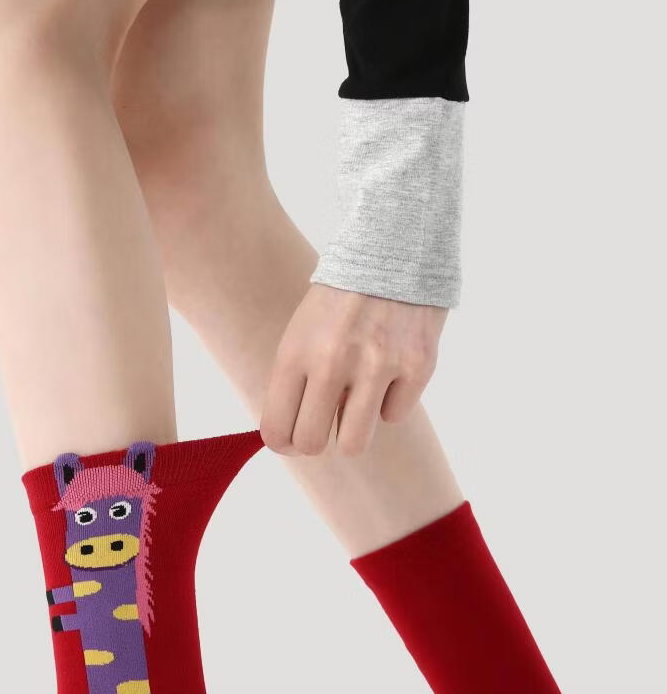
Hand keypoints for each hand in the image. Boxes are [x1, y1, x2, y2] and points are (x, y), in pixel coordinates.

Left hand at [260, 284, 447, 457]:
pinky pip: (394, 416)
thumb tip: (293, 438)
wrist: (394, 249)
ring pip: (354, 444)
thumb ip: (295, 382)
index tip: (289, 438)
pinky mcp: (417, 367)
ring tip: (355, 404)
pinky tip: (390, 369)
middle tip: (322, 424)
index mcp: (296, 351)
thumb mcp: (302, 331)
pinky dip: (391, 400)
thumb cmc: (340, 300)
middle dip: (314, 441)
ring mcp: (377, 365)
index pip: (275, 427)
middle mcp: (333, 361)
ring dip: (353, 431)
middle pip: (311, 443)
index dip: (282, 442)